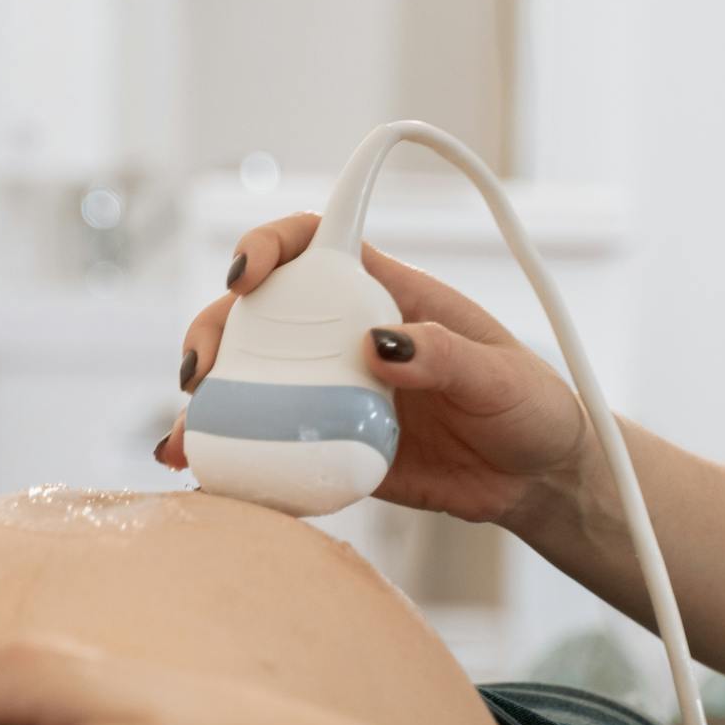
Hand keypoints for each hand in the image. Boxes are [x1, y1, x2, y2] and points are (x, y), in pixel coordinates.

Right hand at [155, 212, 590, 524]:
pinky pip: (269, 443)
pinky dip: (229, 453)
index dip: (270, 244)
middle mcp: (346, 336)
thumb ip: (445, 356)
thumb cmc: (531, 408)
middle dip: (214, 330)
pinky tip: (198, 468)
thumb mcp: (501, 377)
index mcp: (386, 294)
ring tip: (188, 432)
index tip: (247, 272)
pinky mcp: (330, 446)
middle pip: (258, 314)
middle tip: (204, 372)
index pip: (314, 243)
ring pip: (251, 377)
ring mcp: (331, 391)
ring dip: (208, 397)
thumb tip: (378, 346)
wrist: (536, 481)